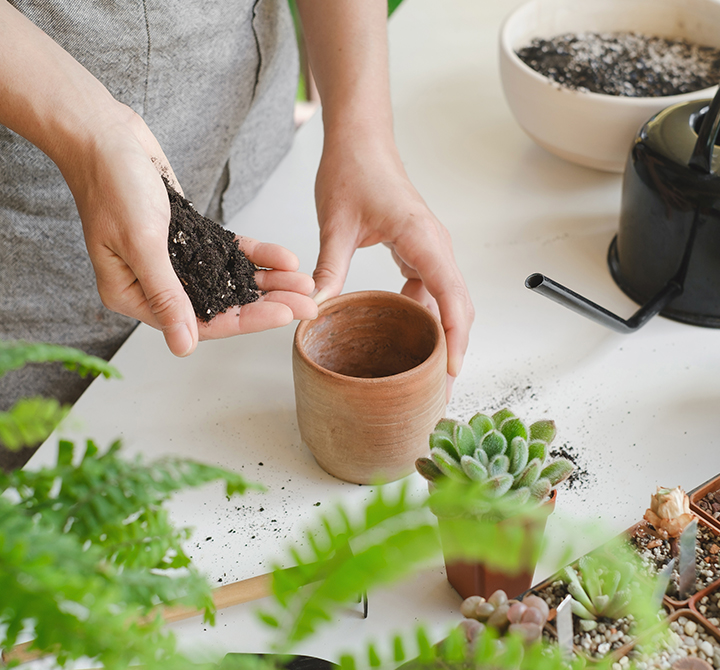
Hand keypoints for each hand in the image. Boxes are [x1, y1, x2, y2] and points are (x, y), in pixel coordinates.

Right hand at [63, 106, 315, 355]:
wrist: (104, 134)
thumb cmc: (111, 184)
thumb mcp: (141, 243)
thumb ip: (166, 295)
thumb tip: (183, 347)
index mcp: (133, 295)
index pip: (200, 321)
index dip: (246, 321)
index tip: (284, 315)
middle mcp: (156, 283)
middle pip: (222, 304)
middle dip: (268, 304)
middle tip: (309, 305)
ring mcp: (175, 261)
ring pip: (230, 280)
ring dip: (269, 282)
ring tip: (306, 283)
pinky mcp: (190, 237)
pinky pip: (229, 253)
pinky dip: (257, 256)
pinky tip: (286, 259)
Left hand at [311, 136, 473, 395]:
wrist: (361, 141)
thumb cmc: (354, 170)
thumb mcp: (336, 223)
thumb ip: (330, 267)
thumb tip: (317, 307)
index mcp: (423, 239)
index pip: (451, 297)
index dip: (454, 338)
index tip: (448, 373)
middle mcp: (436, 247)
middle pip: (458, 307)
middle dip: (452, 349)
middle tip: (437, 391)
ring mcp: (430, 249)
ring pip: (448, 301)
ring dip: (441, 335)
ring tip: (425, 372)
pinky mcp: (419, 250)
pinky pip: (431, 290)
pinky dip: (425, 315)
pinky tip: (405, 333)